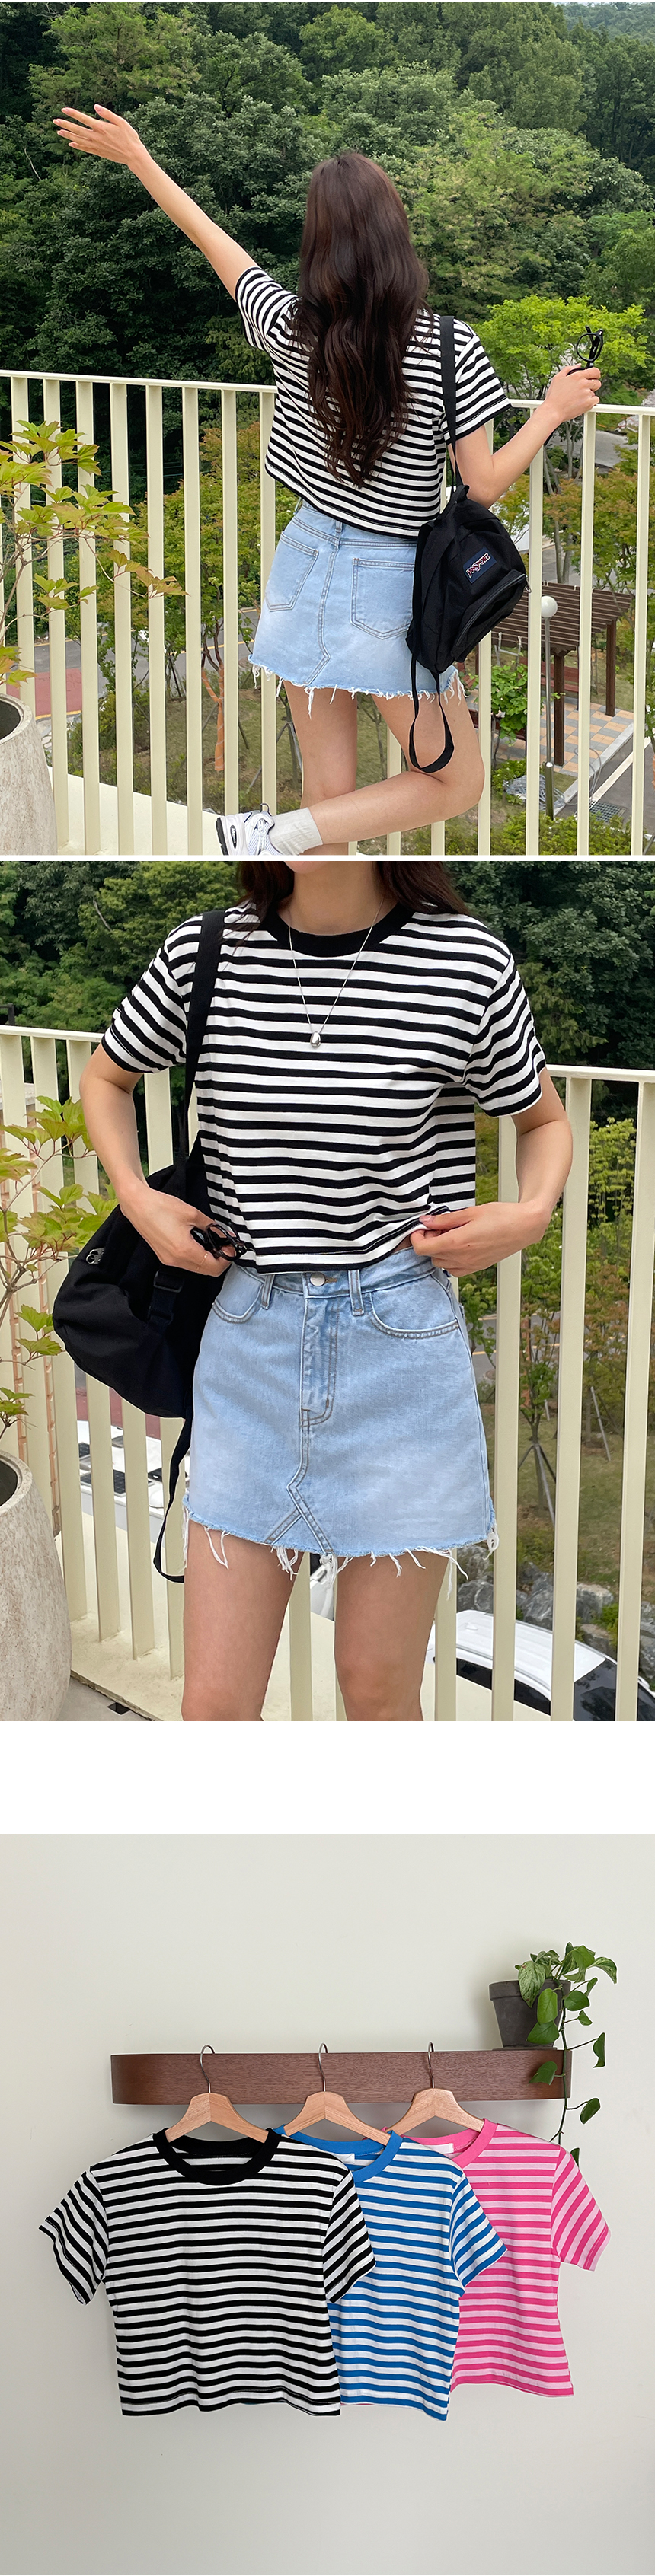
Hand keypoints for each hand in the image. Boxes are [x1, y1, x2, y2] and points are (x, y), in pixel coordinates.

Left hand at [53, 104, 145, 172]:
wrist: (133, 156)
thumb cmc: (129, 137)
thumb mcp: (121, 122)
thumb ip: (107, 114)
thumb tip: (95, 106)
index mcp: (101, 127)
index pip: (83, 119)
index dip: (73, 114)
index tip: (63, 109)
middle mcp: (96, 137)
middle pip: (77, 130)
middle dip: (65, 125)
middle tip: (55, 121)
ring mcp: (96, 146)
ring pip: (78, 140)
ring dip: (68, 135)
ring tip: (59, 131)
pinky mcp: (98, 152)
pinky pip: (85, 149)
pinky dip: (77, 145)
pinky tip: (71, 143)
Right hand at [123, 1187, 235, 1277]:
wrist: (137, 1204)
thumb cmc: (160, 1206)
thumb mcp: (193, 1214)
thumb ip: (211, 1226)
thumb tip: (224, 1234)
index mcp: (184, 1251)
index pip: (214, 1267)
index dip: (227, 1259)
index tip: (230, 1247)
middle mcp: (176, 1260)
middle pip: (206, 1271)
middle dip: (219, 1260)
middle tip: (224, 1245)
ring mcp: (168, 1260)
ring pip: (196, 1268)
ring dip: (208, 1259)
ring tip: (212, 1242)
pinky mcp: (164, 1256)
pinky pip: (186, 1263)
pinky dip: (196, 1256)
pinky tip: (198, 1242)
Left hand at [411, 1201, 543, 1274]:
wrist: (524, 1227)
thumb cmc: (501, 1216)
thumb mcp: (470, 1212)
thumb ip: (445, 1219)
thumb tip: (425, 1221)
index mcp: (457, 1242)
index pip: (423, 1248)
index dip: (416, 1238)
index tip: (419, 1229)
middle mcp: (462, 1258)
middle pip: (431, 1256)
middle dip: (429, 1242)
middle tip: (438, 1227)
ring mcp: (470, 1266)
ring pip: (441, 1264)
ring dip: (440, 1251)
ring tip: (451, 1235)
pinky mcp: (477, 1268)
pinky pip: (454, 1270)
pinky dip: (451, 1260)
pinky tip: (459, 1246)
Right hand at [543, 364, 600, 428]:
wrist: (553, 410)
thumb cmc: (554, 396)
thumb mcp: (558, 378)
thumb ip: (569, 369)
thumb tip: (578, 365)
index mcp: (577, 376)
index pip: (595, 371)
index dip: (596, 374)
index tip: (594, 377)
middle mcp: (584, 383)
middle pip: (597, 382)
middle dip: (593, 385)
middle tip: (585, 390)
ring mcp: (587, 394)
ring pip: (595, 392)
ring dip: (589, 395)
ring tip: (579, 398)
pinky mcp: (588, 403)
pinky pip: (596, 401)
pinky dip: (591, 402)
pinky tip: (582, 403)